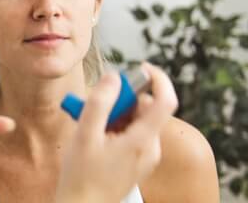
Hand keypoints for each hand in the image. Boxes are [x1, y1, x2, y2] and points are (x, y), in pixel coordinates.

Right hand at [55, 63, 178, 202]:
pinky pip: (131, 134)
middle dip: (122, 99)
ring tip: (89, 124)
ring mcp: (144, 156)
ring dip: (115, 114)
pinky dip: (114, 127)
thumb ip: (100, 102)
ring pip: (137, 121)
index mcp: (143, 140)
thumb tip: (113, 77)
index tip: (140, 68)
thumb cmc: (82, 179)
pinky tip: (94, 136)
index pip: (166, 100)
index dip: (157, 78)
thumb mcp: (85, 135)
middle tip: (96, 102)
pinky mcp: (136, 162)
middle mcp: (150, 148)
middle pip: (146, 108)